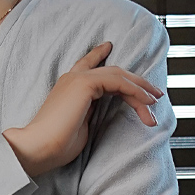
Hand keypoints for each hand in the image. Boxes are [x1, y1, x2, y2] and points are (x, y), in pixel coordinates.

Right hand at [2, 42, 162, 177]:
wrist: (38, 147)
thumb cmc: (55, 144)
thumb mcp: (79, 125)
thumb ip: (89, 113)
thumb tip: (99, 111)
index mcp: (69, 87)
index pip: (87, 64)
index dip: (98, 54)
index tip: (108, 46)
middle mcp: (73, 78)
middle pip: (112, 72)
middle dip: (135, 81)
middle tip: (154, 92)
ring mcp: (79, 79)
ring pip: (119, 76)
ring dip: (140, 90)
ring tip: (155, 102)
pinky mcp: (85, 84)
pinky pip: (118, 83)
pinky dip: (135, 92)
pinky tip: (146, 103)